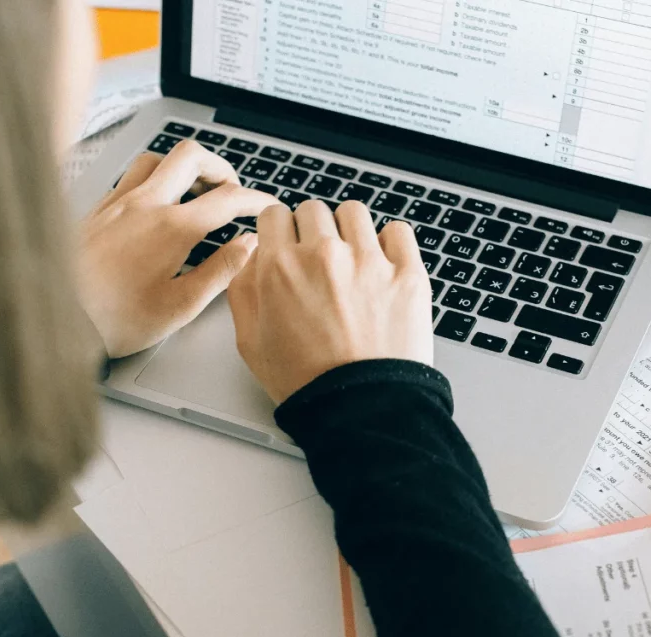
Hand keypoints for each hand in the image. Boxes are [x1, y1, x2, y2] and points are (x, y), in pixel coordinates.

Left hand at [77, 140, 278, 357]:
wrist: (56, 317)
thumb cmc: (115, 320)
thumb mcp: (181, 306)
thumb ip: (221, 271)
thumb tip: (248, 246)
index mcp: (172, 228)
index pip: (227, 198)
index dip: (255, 198)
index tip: (266, 205)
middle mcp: (144, 204)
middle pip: (191, 155)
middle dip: (220, 167)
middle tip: (230, 190)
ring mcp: (116, 202)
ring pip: (157, 158)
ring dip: (182, 168)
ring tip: (194, 191)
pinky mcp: (96, 209)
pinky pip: (129, 176)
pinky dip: (152, 180)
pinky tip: (155, 205)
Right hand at [228, 200, 432, 403]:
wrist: (362, 412)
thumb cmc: (307, 385)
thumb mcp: (250, 343)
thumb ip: (243, 289)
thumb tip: (251, 257)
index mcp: (280, 269)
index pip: (274, 215)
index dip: (279, 232)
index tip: (287, 245)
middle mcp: (324, 256)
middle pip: (312, 210)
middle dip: (311, 230)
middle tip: (318, 261)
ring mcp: (369, 262)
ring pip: (353, 213)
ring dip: (348, 230)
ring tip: (352, 260)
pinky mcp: (407, 274)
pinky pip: (398, 231)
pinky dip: (390, 242)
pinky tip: (383, 264)